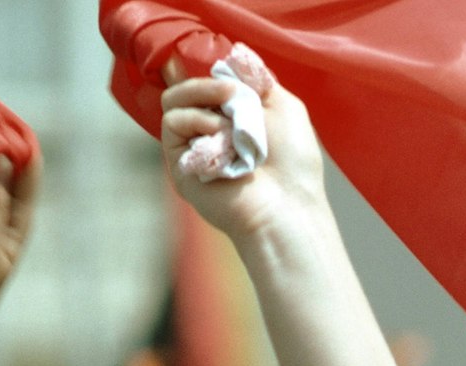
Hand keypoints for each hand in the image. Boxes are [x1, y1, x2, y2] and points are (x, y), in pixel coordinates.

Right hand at [160, 72, 325, 242]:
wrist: (285, 204)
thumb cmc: (293, 161)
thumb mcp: (284, 106)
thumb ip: (256, 80)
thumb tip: (230, 61)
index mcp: (234, 117)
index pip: (207, 83)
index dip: (213, 73)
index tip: (232, 74)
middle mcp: (210, 131)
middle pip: (185, 88)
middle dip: (207, 82)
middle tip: (232, 91)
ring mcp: (194, 148)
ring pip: (173, 102)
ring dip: (202, 97)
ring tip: (230, 117)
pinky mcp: (180, 164)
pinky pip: (173, 124)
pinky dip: (197, 121)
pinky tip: (220, 137)